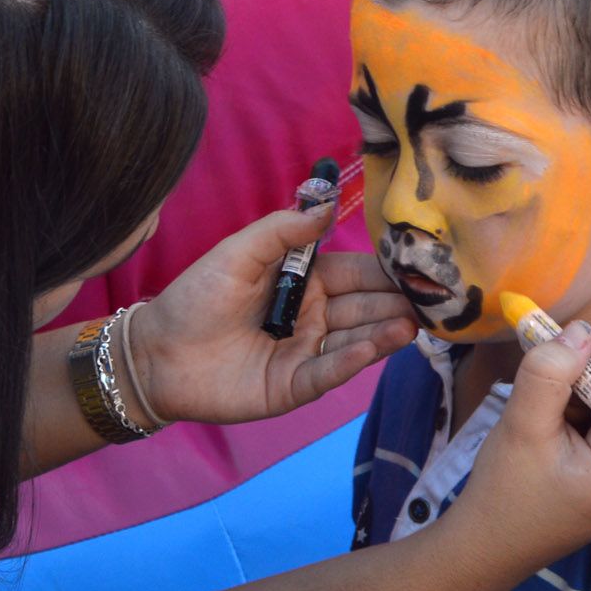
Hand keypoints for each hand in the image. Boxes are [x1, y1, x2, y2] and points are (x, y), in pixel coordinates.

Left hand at [125, 203, 417, 425]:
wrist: (155, 354)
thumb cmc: (194, 298)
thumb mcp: (239, 253)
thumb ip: (283, 230)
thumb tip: (328, 203)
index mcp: (306, 282)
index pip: (357, 272)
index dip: (387, 269)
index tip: (421, 263)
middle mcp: (315, 317)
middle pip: (366, 307)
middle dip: (398, 302)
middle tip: (435, 297)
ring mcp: (307, 353)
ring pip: (355, 341)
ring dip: (384, 332)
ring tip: (413, 323)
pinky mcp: (293, 386)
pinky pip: (327, 372)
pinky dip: (351, 360)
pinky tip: (373, 347)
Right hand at [447, 324, 590, 566]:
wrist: (489, 548)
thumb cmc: (503, 493)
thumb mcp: (523, 425)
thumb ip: (550, 372)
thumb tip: (580, 331)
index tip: (556, 336)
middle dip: (588, 376)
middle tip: (541, 378)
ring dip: (583, 395)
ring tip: (542, 415)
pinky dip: (585, 414)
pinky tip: (553, 430)